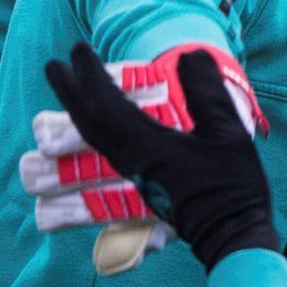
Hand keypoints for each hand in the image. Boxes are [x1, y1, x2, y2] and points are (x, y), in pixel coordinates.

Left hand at [42, 43, 279, 270]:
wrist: (233, 237)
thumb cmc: (234, 186)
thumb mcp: (229, 133)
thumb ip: (207, 93)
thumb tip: (189, 55)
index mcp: (148, 147)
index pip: (105, 106)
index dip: (90, 75)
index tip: (79, 49)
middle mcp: (131, 162)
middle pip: (88, 124)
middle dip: (68, 92)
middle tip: (52, 66)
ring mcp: (134, 176)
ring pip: (93, 141)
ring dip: (75, 114)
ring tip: (66, 92)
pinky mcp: (140, 185)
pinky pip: (105, 152)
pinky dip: (94, 133)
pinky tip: (97, 128)